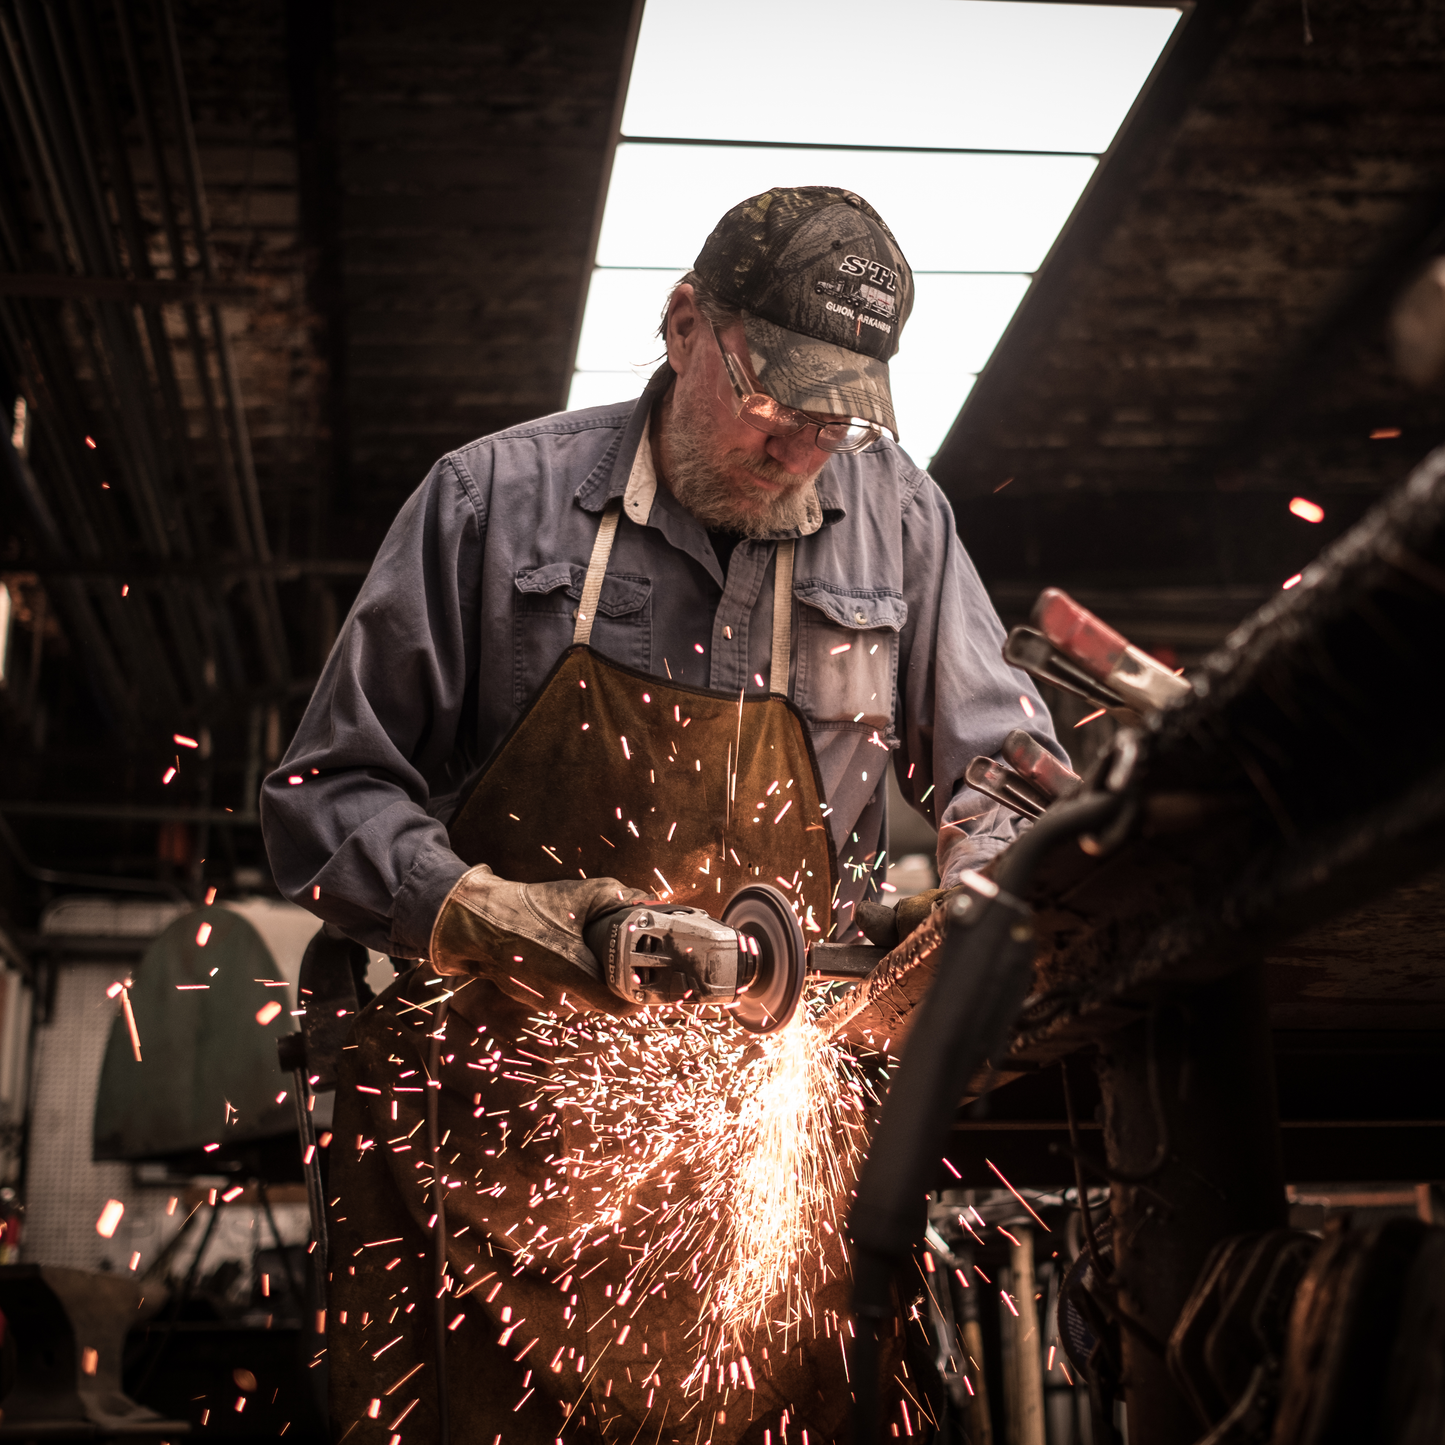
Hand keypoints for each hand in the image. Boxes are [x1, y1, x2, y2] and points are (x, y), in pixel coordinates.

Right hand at [429, 865, 650, 1011]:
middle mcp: (560, 997)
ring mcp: (543, 1001)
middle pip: (602, 999)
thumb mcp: (576, 895)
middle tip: (627, 959)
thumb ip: (616, 897)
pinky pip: (561, 994)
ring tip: (595, 954)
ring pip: (582, 997)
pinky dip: (570, 979)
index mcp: (575, 976)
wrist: (477, 922)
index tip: (649, 985)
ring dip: (591, 980)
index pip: (619, 1007)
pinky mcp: (529, 998)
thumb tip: (646, 900)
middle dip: (614, 981)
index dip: (638, 998)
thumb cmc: (526, 910)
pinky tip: (568, 955)